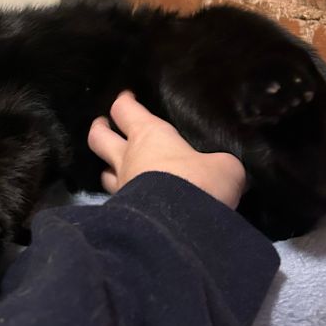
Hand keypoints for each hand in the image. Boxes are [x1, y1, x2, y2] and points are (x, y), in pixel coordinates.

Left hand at [88, 92, 245, 209]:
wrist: (179, 228)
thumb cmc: (199, 183)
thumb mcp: (225, 168)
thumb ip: (221, 164)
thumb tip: (226, 169)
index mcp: (149, 135)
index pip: (125, 110)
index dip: (124, 102)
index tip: (127, 97)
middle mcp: (127, 157)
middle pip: (99, 137)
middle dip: (100, 129)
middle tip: (104, 126)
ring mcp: (121, 187)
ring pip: (104, 172)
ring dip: (108, 168)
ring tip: (116, 168)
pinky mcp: (120, 213)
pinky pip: (116, 200)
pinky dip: (120, 198)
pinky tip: (130, 202)